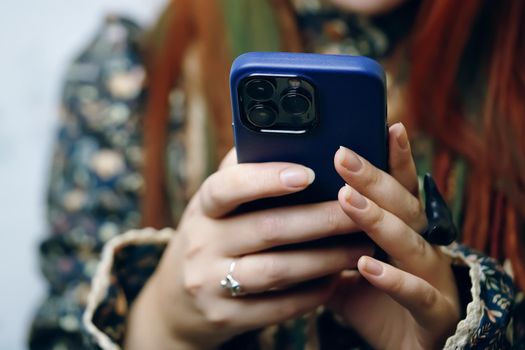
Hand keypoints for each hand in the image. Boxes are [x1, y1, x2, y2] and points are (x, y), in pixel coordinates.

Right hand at [125, 149, 372, 349]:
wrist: (179, 299)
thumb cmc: (215, 235)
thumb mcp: (218, 204)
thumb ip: (247, 171)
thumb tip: (295, 140)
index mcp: (204, 207)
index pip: (228, 187)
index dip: (266, 179)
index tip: (308, 173)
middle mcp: (202, 244)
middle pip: (267, 229)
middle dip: (320, 219)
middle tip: (361, 211)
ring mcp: (211, 284)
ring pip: (277, 271)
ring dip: (325, 259)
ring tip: (360, 247)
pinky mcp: (226, 317)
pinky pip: (279, 306)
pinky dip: (313, 292)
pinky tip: (337, 278)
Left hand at [328, 123, 460, 349]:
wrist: (407, 344)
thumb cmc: (375, 295)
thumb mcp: (347, 260)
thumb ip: (325, 236)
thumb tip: (285, 207)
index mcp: (403, 227)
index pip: (400, 185)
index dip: (394, 157)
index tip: (384, 124)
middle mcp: (422, 243)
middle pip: (402, 204)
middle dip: (373, 179)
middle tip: (342, 155)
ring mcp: (432, 275)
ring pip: (409, 241)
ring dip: (377, 219)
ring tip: (346, 199)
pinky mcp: (433, 310)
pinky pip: (415, 292)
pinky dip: (392, 278)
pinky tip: (365, 264)